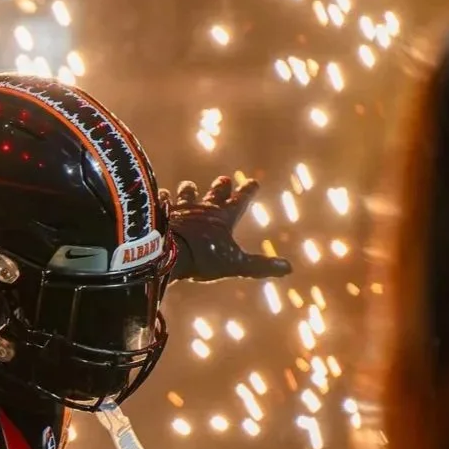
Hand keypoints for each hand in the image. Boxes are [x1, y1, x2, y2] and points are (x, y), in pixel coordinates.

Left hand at [162, 176, 292, 282]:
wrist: (168, 250)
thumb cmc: (203, 257)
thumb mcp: (236, 264)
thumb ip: (260, 266)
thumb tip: (288, 268)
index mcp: (223, 218)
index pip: (239, 201)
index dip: (247, 192)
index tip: (253, 182)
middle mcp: (203, 208)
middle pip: (214, 194)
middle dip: (221, 188)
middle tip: (224, 179)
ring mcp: (182, 209)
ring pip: (187, 195)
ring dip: (189, 191)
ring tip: (188, 185)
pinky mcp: (162, 212)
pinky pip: (163, 201)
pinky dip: (163, 199)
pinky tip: (160, 196)